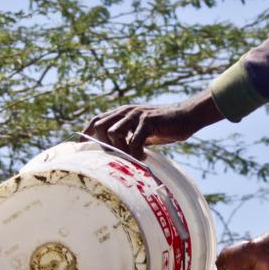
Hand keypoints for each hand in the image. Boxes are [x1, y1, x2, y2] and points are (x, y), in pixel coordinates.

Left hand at [81, 90, 222, 159]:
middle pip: (99, 126)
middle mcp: (126, 112)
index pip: (96, 120)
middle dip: (102, 145)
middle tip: (116, 158)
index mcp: (122, 114)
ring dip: (118, 149)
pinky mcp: (148, 121)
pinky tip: (143, 157)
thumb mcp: (141, 133)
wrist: (186, 116)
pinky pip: (133, 140)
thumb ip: (128, 139)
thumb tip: (116, 157)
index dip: (86, 135)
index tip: (82, 150)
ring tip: (130, 157)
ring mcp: (136, 115)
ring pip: (112, 132)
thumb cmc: (164, 128)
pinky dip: (135, 152)